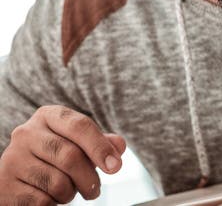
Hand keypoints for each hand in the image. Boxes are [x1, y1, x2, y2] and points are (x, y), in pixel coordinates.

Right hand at [0, 105, 124, 204]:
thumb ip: (101, 143)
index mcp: (48, 116)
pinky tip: (51, 198)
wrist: (20, 176)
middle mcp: (26, 133)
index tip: (116, 167)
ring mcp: (12, 158)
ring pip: (57, 182)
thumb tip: (119, 146)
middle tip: (95, 190)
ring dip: (71, 193)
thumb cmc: (55, 156)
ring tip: (68, 191)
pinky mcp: (4, 185)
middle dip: (90, 178)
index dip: (101, 147)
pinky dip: (54, 204)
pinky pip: (42, 201)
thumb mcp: (78, 143)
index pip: (80, 126)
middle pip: (70, 156)